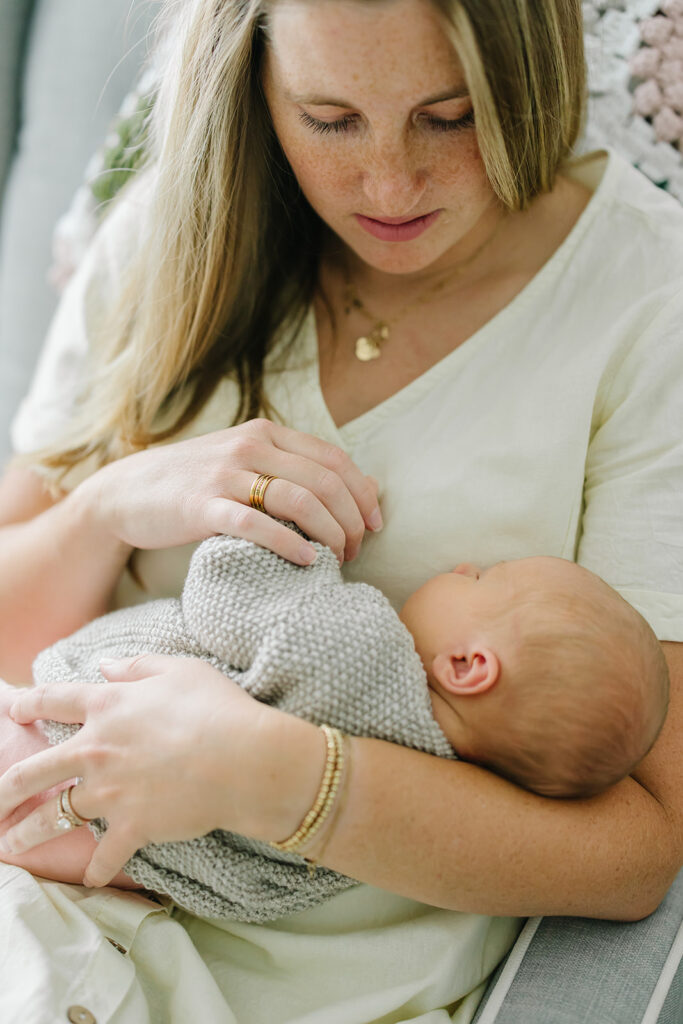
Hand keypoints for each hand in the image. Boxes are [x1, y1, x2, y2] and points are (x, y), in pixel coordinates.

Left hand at [0, 655, 319, 886]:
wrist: (244, 760)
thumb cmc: (217, 708)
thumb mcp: (179, 670)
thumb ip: (137, 666)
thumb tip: (105, 665)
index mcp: (108, 706)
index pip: (54, 700)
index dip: (28, 702)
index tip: (11, 708)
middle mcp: (97, 749)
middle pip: (34, 770)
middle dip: (5, 786)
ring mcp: (110, 792)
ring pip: (55, 817)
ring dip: (29, 834)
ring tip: (9, 846)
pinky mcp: (131, 827)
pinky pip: (105, 856)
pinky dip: (97, 871)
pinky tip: (90, 881)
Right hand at [80, 418, 381, 563]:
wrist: (127, 491)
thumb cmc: (196, 483)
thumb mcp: (246, 461)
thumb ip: (295, 468)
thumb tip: (364, 487)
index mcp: (266, 432)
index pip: (334, 459)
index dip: (363, 494)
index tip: (375, 525)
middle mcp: (250, 446)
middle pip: (325, 482)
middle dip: (351, 520)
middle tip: (355, 551)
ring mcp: (225, 474)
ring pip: (299, 500)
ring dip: (330, 534)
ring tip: (338, 558)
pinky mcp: (203, 506)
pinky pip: (257, 524)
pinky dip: (289, 543)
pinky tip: (306, 560)